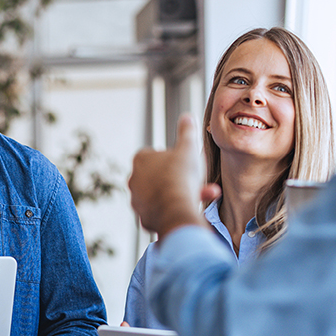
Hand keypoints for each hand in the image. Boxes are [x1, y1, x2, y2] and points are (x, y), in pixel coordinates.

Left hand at [129, 115, 217, 236]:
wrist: (175, 207)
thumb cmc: (181, 174)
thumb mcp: (188, 146)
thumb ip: (187, 131)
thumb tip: (187, 117)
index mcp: (140, 160)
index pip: (154, 154)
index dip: (171, 158)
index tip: (184, 162)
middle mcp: (134, 179)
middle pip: (158, 176)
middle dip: (178, 178)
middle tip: (195, 181)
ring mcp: (137, 200)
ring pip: (161, 196)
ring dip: (179, 194)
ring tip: (202, 195)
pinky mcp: (143, 218)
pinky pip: (162, 213)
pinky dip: (175, 210)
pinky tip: (190, 209)